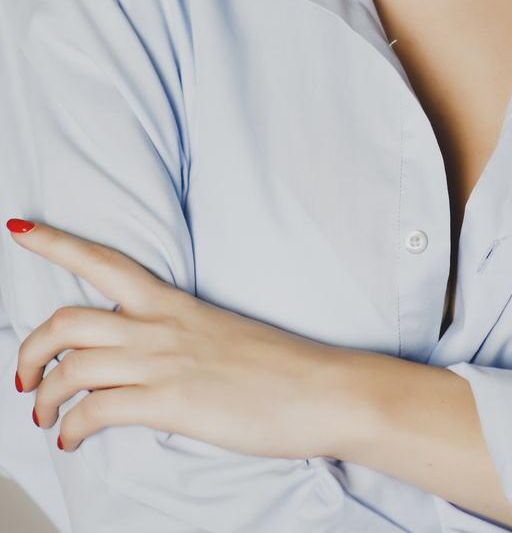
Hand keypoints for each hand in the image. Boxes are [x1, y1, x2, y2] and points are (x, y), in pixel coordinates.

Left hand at [8, 219, 350, 455]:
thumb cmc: (281, 368)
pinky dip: (70, 429)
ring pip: (70, 367)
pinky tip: (73, 439)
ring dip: (42, 396)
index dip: (55, 243)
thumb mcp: (221, 336)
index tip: (19, 231)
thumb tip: (151, 366)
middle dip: (30, 348)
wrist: (322, 388)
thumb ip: (179, 341)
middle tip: (25, 376)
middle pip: (67, 320)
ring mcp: (163, 362)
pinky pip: (93, 411)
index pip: (103, 262)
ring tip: (44, 416)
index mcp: (173, 303)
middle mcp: (160, 326)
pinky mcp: (169, 402)